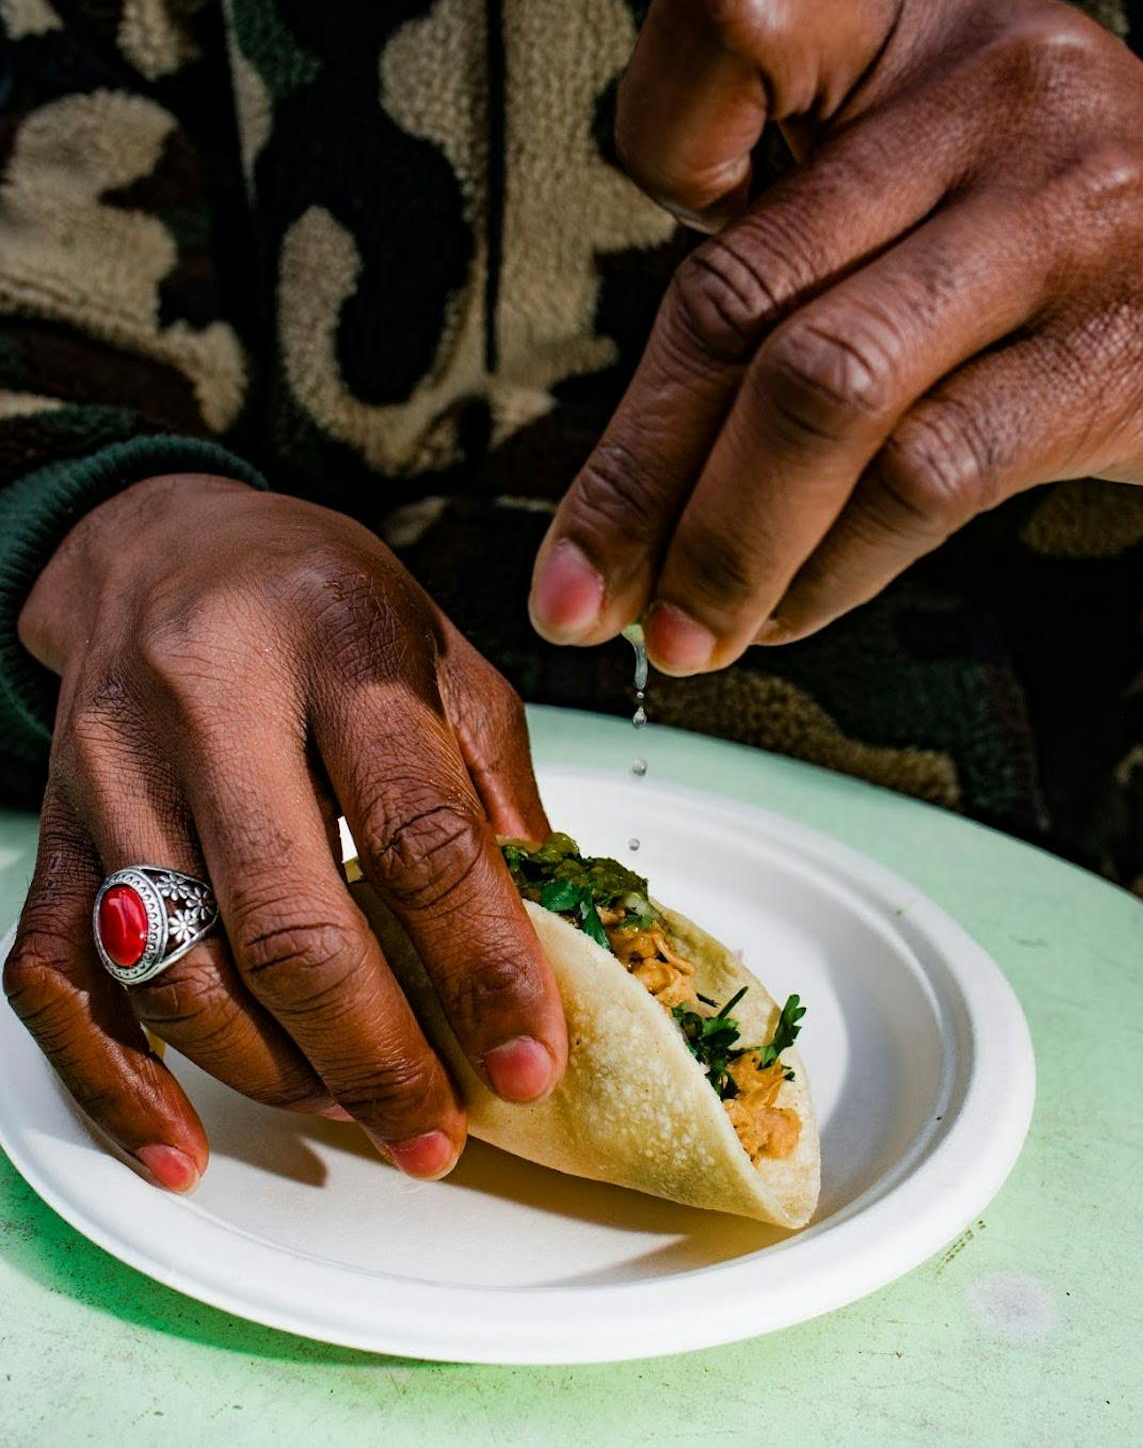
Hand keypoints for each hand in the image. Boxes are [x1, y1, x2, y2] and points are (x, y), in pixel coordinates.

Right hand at [7, 475, 566, 1189]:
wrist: (162, 546)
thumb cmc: (321, 599)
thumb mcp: (441, 651)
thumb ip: (491, 784)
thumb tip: (538, 938)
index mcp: (340, 644)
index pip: (422, 832)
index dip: (483, 966)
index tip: (529, 1062)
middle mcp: (212, 703)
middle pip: (291, 923)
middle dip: (376, 1057)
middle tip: (436, 1131)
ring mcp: (115, 769)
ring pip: (179, 969)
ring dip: (276, 1073)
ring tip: (356, 1109)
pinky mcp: (55, 825)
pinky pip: (56, 979)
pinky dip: (116, 1082)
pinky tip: (181, 1144)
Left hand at [529, 0, 1142, 672]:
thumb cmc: (1034, 207)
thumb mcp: (908, 159)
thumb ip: (776, 263)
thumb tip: (633, 492)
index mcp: (897, 12)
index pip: (724, 17)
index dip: (658, 138)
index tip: (656, 234)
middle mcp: (978, 92)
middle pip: (746, 292)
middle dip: (638, 474)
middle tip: (576, 590)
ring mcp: (1055, 218)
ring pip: (826, 396)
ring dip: (724, 547)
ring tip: (677, 633)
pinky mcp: (1106, 355)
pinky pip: (927, 476)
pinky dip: (830, 568)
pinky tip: (785, 610)